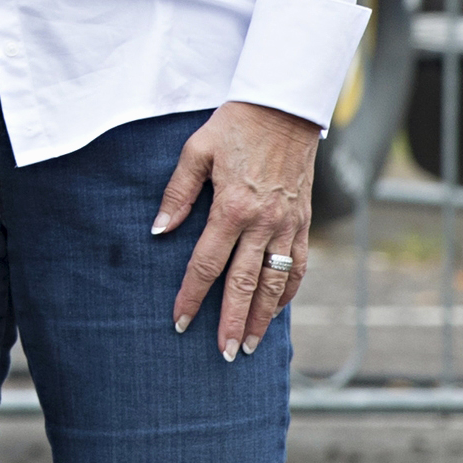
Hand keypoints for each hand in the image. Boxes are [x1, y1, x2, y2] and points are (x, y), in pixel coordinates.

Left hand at [157, 99, 321, 358]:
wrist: (285, 107)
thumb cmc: (234, 125)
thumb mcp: (196, 150)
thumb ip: (177, 194)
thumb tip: (158, 230)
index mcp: (231, 208)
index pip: (206, 264)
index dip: (192, 296)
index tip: (180, 323)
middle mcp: (263, 223)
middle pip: (244, 285)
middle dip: (233, 323)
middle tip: (224, 354)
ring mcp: (288, 225)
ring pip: (275, 283)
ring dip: (264, 318)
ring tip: (252, 345)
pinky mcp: (304, 222)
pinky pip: (299, 266)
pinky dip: (289, 292)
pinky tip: (278, 310)